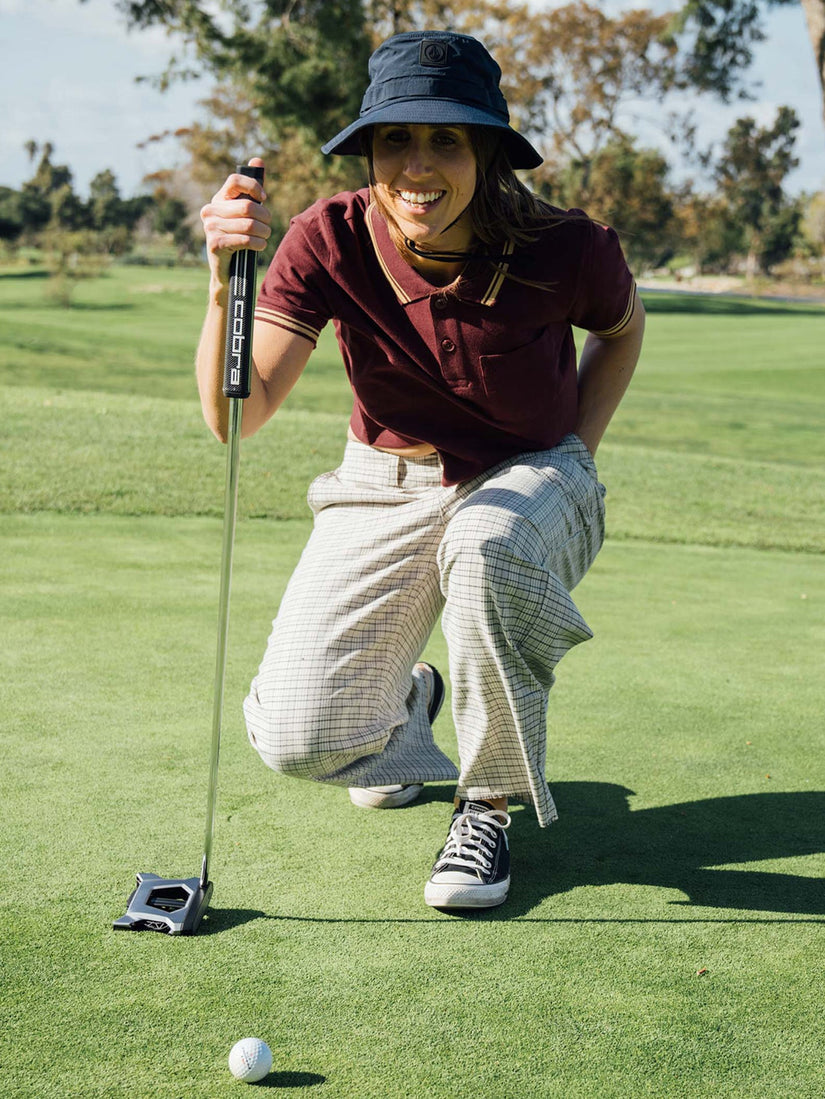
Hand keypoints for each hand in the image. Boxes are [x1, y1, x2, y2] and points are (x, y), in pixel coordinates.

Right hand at [199, 157, 270, 281]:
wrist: (228, 271)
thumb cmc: (240, 239)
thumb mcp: (246, 214)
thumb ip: (252, 190)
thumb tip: (258, 160)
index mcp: (218, 199)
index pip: (235, 180)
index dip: (254, 187)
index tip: (263, 198)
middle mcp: (210, 210)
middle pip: (247, 206)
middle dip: (264, 216)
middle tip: (268, 225)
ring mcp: (210, 227)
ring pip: (248, 224)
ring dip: (264, 232)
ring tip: (265, 236)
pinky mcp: (214, 244)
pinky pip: (245, 240)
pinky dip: (258, 244)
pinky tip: (260, 246)